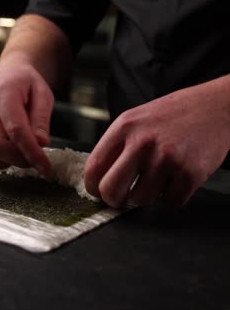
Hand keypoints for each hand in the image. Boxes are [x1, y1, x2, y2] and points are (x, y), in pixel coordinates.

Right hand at [0, 55, 53, 174]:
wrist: (8, 76)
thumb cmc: (27, 87)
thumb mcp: (43, 95)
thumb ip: (41, 119)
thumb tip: (41, 143)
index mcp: (3, 94)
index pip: (16, 129)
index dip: (31, 152)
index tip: (45, 167)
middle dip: (18, 159)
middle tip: (34, 160)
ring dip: (1, 162)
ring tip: (17, 154)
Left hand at [85, 78, 229, 207]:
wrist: (216, 106)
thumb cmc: (176, 113)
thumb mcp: (138, 117)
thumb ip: (119, 144)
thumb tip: (101, 176)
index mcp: (125, 126)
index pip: (94, 167)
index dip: (93, 186)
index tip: (99, 191)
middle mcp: (142, 142)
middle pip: (111, 190)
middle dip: (115, 200)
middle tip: (124, 196)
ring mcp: (166, 158)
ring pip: (141, 200)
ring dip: (149, 195)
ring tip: (159, 176)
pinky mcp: (189, 173)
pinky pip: (170, 202)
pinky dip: (173, 196)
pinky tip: (177, 177)